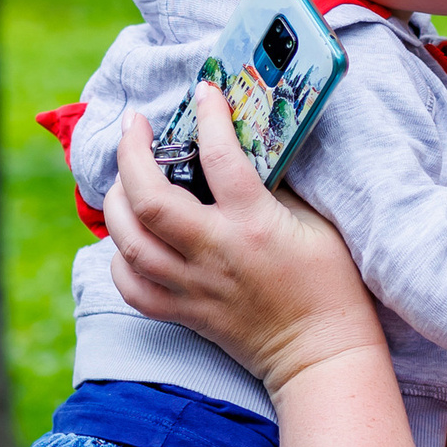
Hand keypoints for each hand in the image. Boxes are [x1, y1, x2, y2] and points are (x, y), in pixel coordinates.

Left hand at [105, 83, 388, 395]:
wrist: (322, 354)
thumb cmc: (330, 286)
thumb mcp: (316, 224)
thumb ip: (277, 189)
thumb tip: (240, 157)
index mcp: (254, 224)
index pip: (219, 157)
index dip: (208, 116)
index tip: (204, 92)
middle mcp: (215, 253)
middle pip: (149, 200)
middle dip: (130, 154)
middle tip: (134, 126)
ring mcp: (194, 286)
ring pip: (129, 241)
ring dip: (115, 202)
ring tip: (122, 177)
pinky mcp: (185, 313)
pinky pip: (132, 287)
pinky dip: (120, 258)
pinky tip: (128, 239)